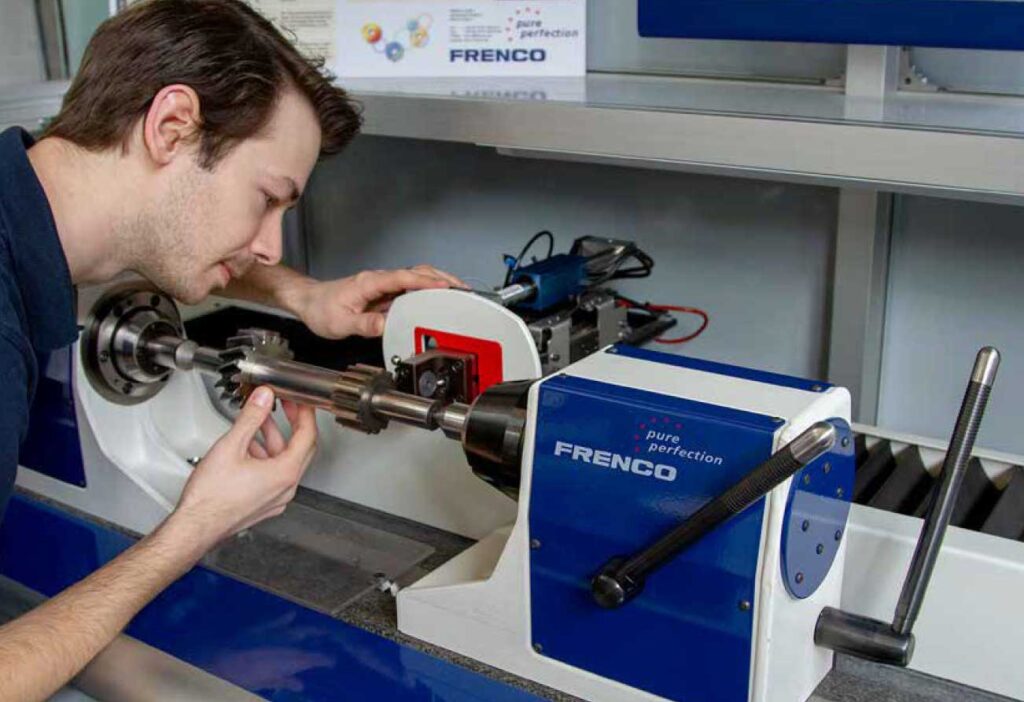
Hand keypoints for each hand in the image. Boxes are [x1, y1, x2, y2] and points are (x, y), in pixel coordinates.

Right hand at [170, 386, 317, 547]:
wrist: (194, 527)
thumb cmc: (210, 498)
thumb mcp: (231, 446)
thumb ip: (251, 417)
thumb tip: (264, 398)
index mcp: (285, 474)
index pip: (308, 436)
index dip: (305, 414)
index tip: (301, 401)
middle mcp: (285, 488)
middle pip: (300, 449)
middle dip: (294, 424)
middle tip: (287, 406)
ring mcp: (276, 498)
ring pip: (284, 462)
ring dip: (274, 439)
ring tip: (260, 421)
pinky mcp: (264, 504)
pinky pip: (273, 475)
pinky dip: (265, 457)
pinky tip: (249, 446)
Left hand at [295, 264, 465, 338]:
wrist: (309, 302)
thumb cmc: (321, 309)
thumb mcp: (339, 323)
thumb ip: (364, 324)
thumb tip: (385, 325)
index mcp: (370, 282)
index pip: (404, 277)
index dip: (426, 281)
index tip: (445, 286)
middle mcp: (379, 280)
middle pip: (417, 272)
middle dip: (442, 278)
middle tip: (463, 289)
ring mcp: (382, 285)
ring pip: (415, 278)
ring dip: (437, 282)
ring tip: (457, 293)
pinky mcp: (383, 293)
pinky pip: (409, 289)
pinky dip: (427, 291)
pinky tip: (436, 300)